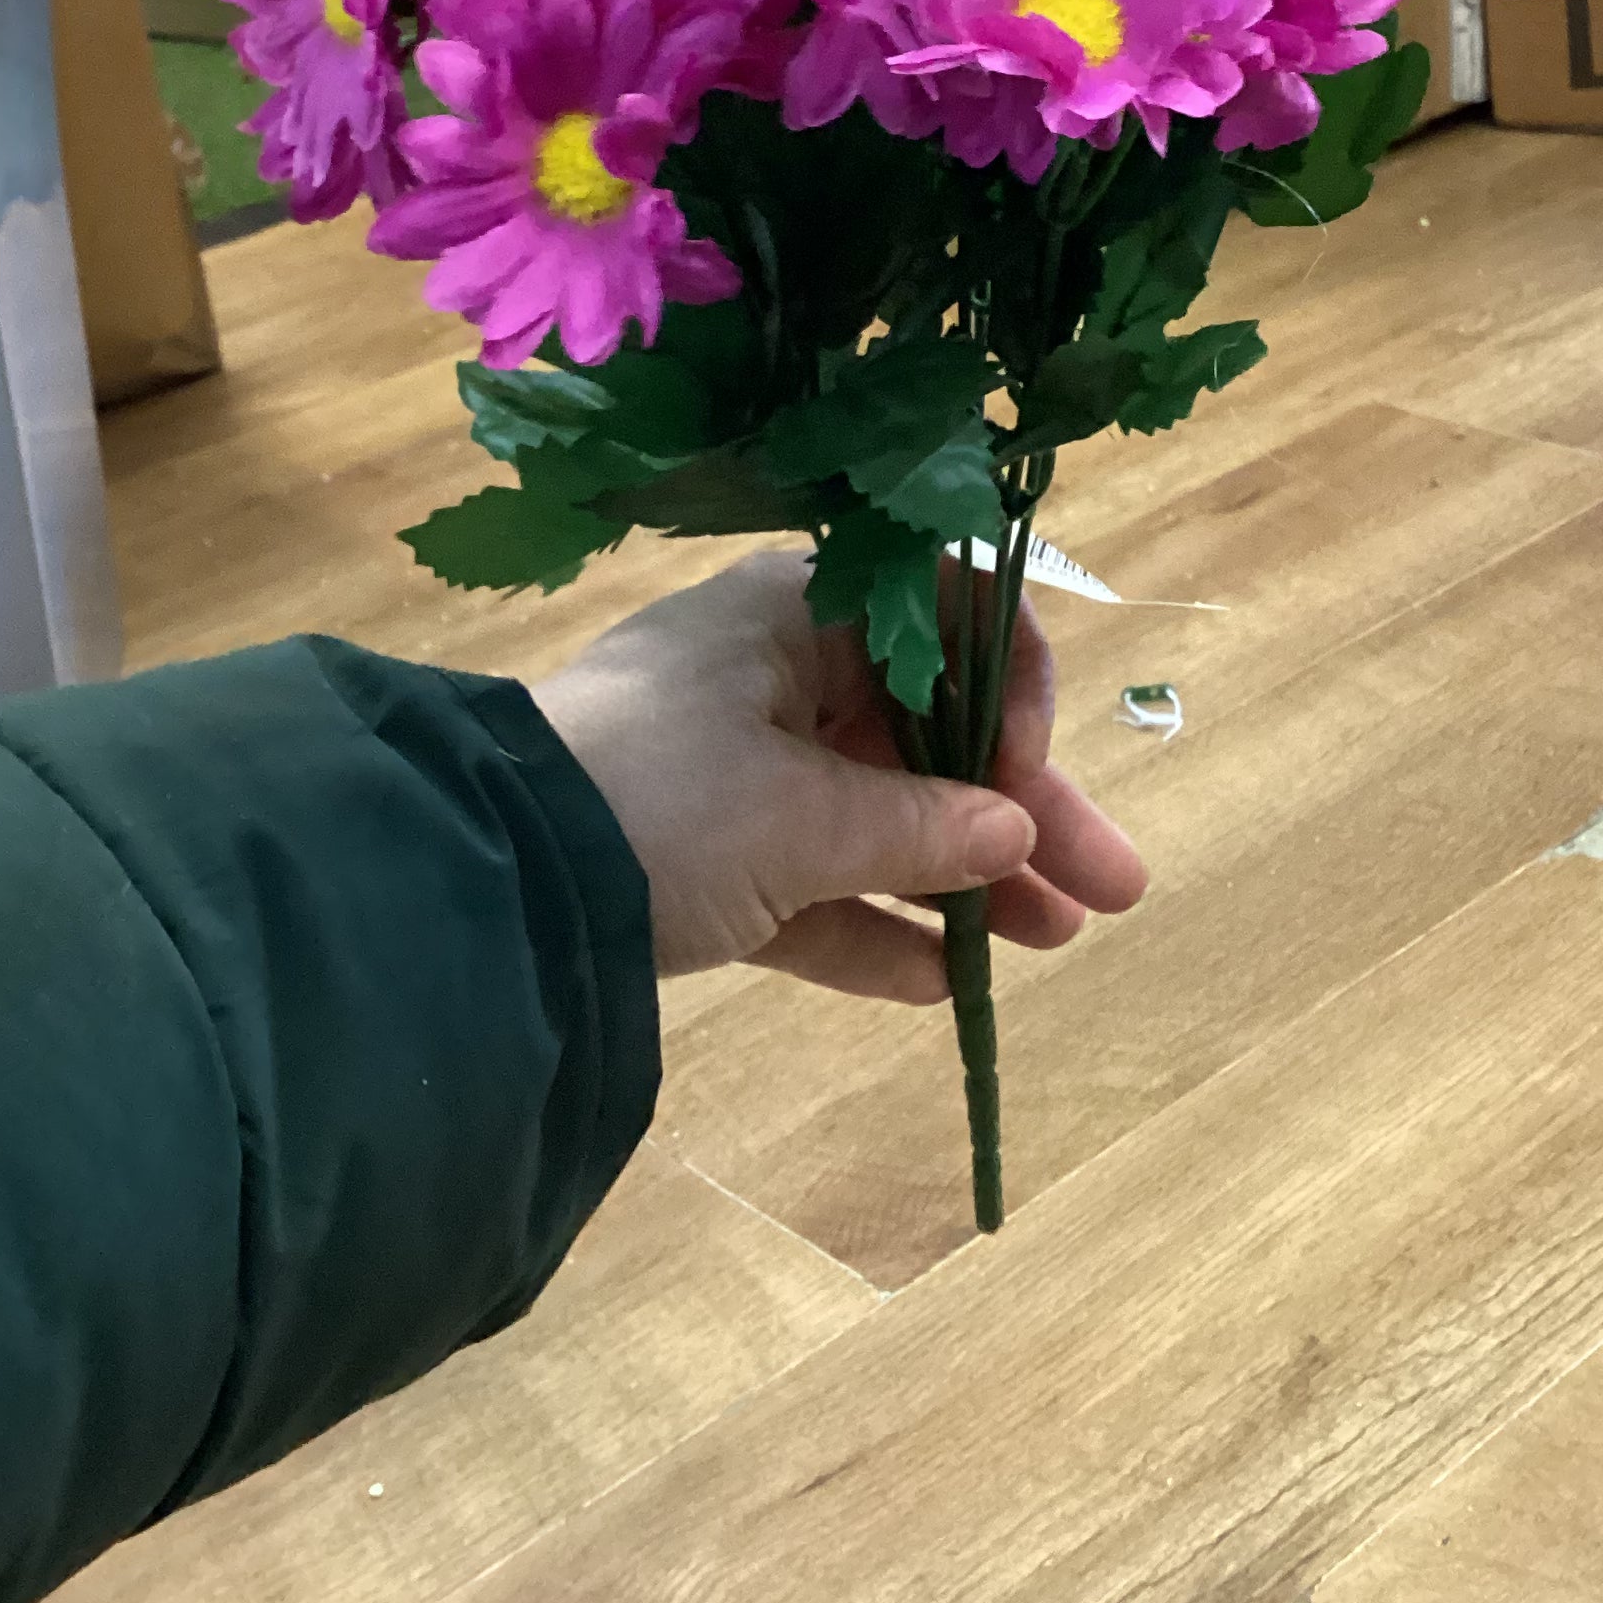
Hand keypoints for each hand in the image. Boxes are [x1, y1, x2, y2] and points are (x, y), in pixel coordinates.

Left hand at [536, 550, 1146, 1003]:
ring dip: (969, 878)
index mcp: (797, 614)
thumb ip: (921, 827)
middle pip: (927, 734)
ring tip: (1061, 943)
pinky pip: (816, 888)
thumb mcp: (803, 814)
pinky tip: (952, 987)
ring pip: (880, 817)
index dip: (1009, 687)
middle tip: (1116, 886)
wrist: (487, 880)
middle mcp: (774, 677)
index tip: (1024, 769)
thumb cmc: (659, 795)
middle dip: (1023, 811)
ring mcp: (736, 772)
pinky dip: (877, 928)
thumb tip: (1013, 831)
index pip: (942, 614)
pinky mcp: (703, 864)